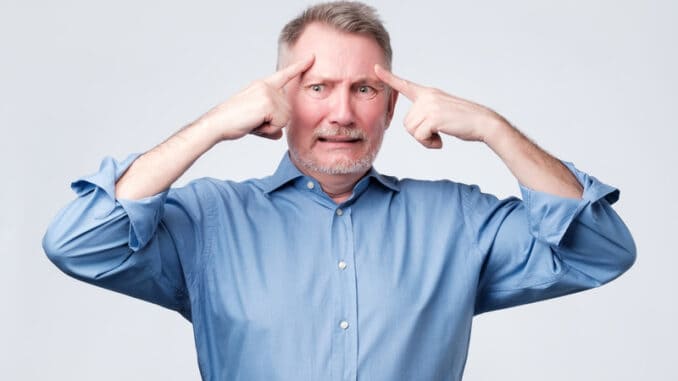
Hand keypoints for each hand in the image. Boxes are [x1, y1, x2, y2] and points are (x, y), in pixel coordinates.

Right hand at [197, 55, 314, 141]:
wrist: (217, 124)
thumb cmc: (233, 122)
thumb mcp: (256, 121)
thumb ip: (271, 125)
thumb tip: (279, 134)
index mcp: (263, 85)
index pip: (285, 75)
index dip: (299, 67)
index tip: (312, 57)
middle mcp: (267, 85)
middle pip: (288, 110)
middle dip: (274, 123)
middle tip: (254, 121)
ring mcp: (268, 92)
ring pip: (285, 118)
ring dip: (271, 126)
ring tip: (253, 122)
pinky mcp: (267, 102)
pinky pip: (280, 123)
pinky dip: (268, 129)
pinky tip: (255, 124)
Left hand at [374, 64, 508, 148]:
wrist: (484, 123)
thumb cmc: (465, 121)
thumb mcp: (442, 111)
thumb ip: (427, 113)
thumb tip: (415, 126)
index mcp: (429, 93)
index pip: (405, 84)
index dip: (389, 78)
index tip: (375, 68)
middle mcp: (427, 97)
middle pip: (407, 122)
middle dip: (419, 134)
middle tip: (436, 134)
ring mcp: (430, 106)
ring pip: (412, 131)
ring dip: (425, 139)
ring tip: (440, 135)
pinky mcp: (433, 117)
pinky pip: (420, 136)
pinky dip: (429, 143)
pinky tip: (440, 141)